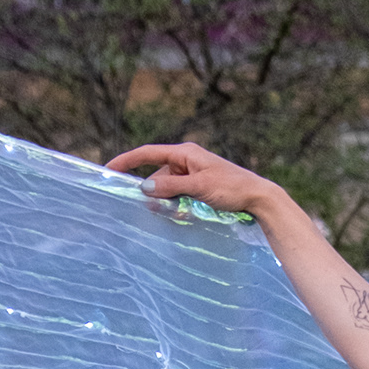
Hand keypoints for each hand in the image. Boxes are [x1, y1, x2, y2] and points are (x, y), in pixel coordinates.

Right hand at [106, 142, 281, 216]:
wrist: (259, 197)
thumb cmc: (232, 188)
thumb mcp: (199, 187)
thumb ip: (171, 188)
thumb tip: (145, 188)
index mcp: (185, 153)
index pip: (148, 153)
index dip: (127, 161)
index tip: (109, 169)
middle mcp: (187, 161)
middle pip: (158, 175)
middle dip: (151, 191)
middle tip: (143, 208)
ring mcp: (193, 174)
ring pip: (168, 188)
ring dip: (165, 201)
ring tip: (167, 215)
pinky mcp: (199, 187)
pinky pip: (179, 195)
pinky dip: (175, 204)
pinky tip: (178, 216)